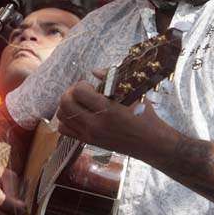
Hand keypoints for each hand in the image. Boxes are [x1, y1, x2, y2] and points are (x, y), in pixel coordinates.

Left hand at [56, 80, 176, 164]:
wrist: (150, 143)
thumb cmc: (144, 116)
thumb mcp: (133, 93)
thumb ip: (113, 79)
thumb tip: (94, 71)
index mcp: (107, 110)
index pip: (79, 92)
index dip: (82, 84)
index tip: (91, 86)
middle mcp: (95, 124)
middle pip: (65, 103)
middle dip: (70, 92)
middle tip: (82, 92)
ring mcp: (90, 135)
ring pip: (62, 117)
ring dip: (68, 106)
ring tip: (80, 103)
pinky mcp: (89, 142)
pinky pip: (65, 130)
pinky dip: (68, 120)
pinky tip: (80, 115)